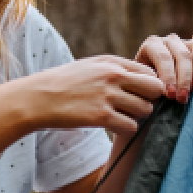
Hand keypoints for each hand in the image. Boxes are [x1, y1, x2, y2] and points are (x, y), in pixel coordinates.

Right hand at [7, 55, 165, 135]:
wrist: (37, 98)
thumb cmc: (63, 84)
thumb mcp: (89, 67)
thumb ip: (115, 70)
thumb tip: (142, 79)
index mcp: (112, 62)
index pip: (150, 73)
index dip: (149, 87)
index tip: (139, 96)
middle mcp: (113, 75)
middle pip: (155, 89)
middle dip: (149, 101)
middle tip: (135, 109)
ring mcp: (108, 95)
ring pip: (145, 110)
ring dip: (137, 117)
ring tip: (121, 118)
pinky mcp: (101, 116)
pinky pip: (131, 126)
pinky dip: (125, 130)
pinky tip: (113, 128)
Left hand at [135, 28, 192, 101]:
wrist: (149, 83)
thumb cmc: (147, 86)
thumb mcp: (144, 84)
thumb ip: (150, 83)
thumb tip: (161, 88)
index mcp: (151, 46)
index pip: (163, 57)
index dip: (168, 76)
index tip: (170, 94)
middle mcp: (168, 40)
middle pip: (182, 55)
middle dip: (184, 78)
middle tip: (182, 97)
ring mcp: (183, 40)